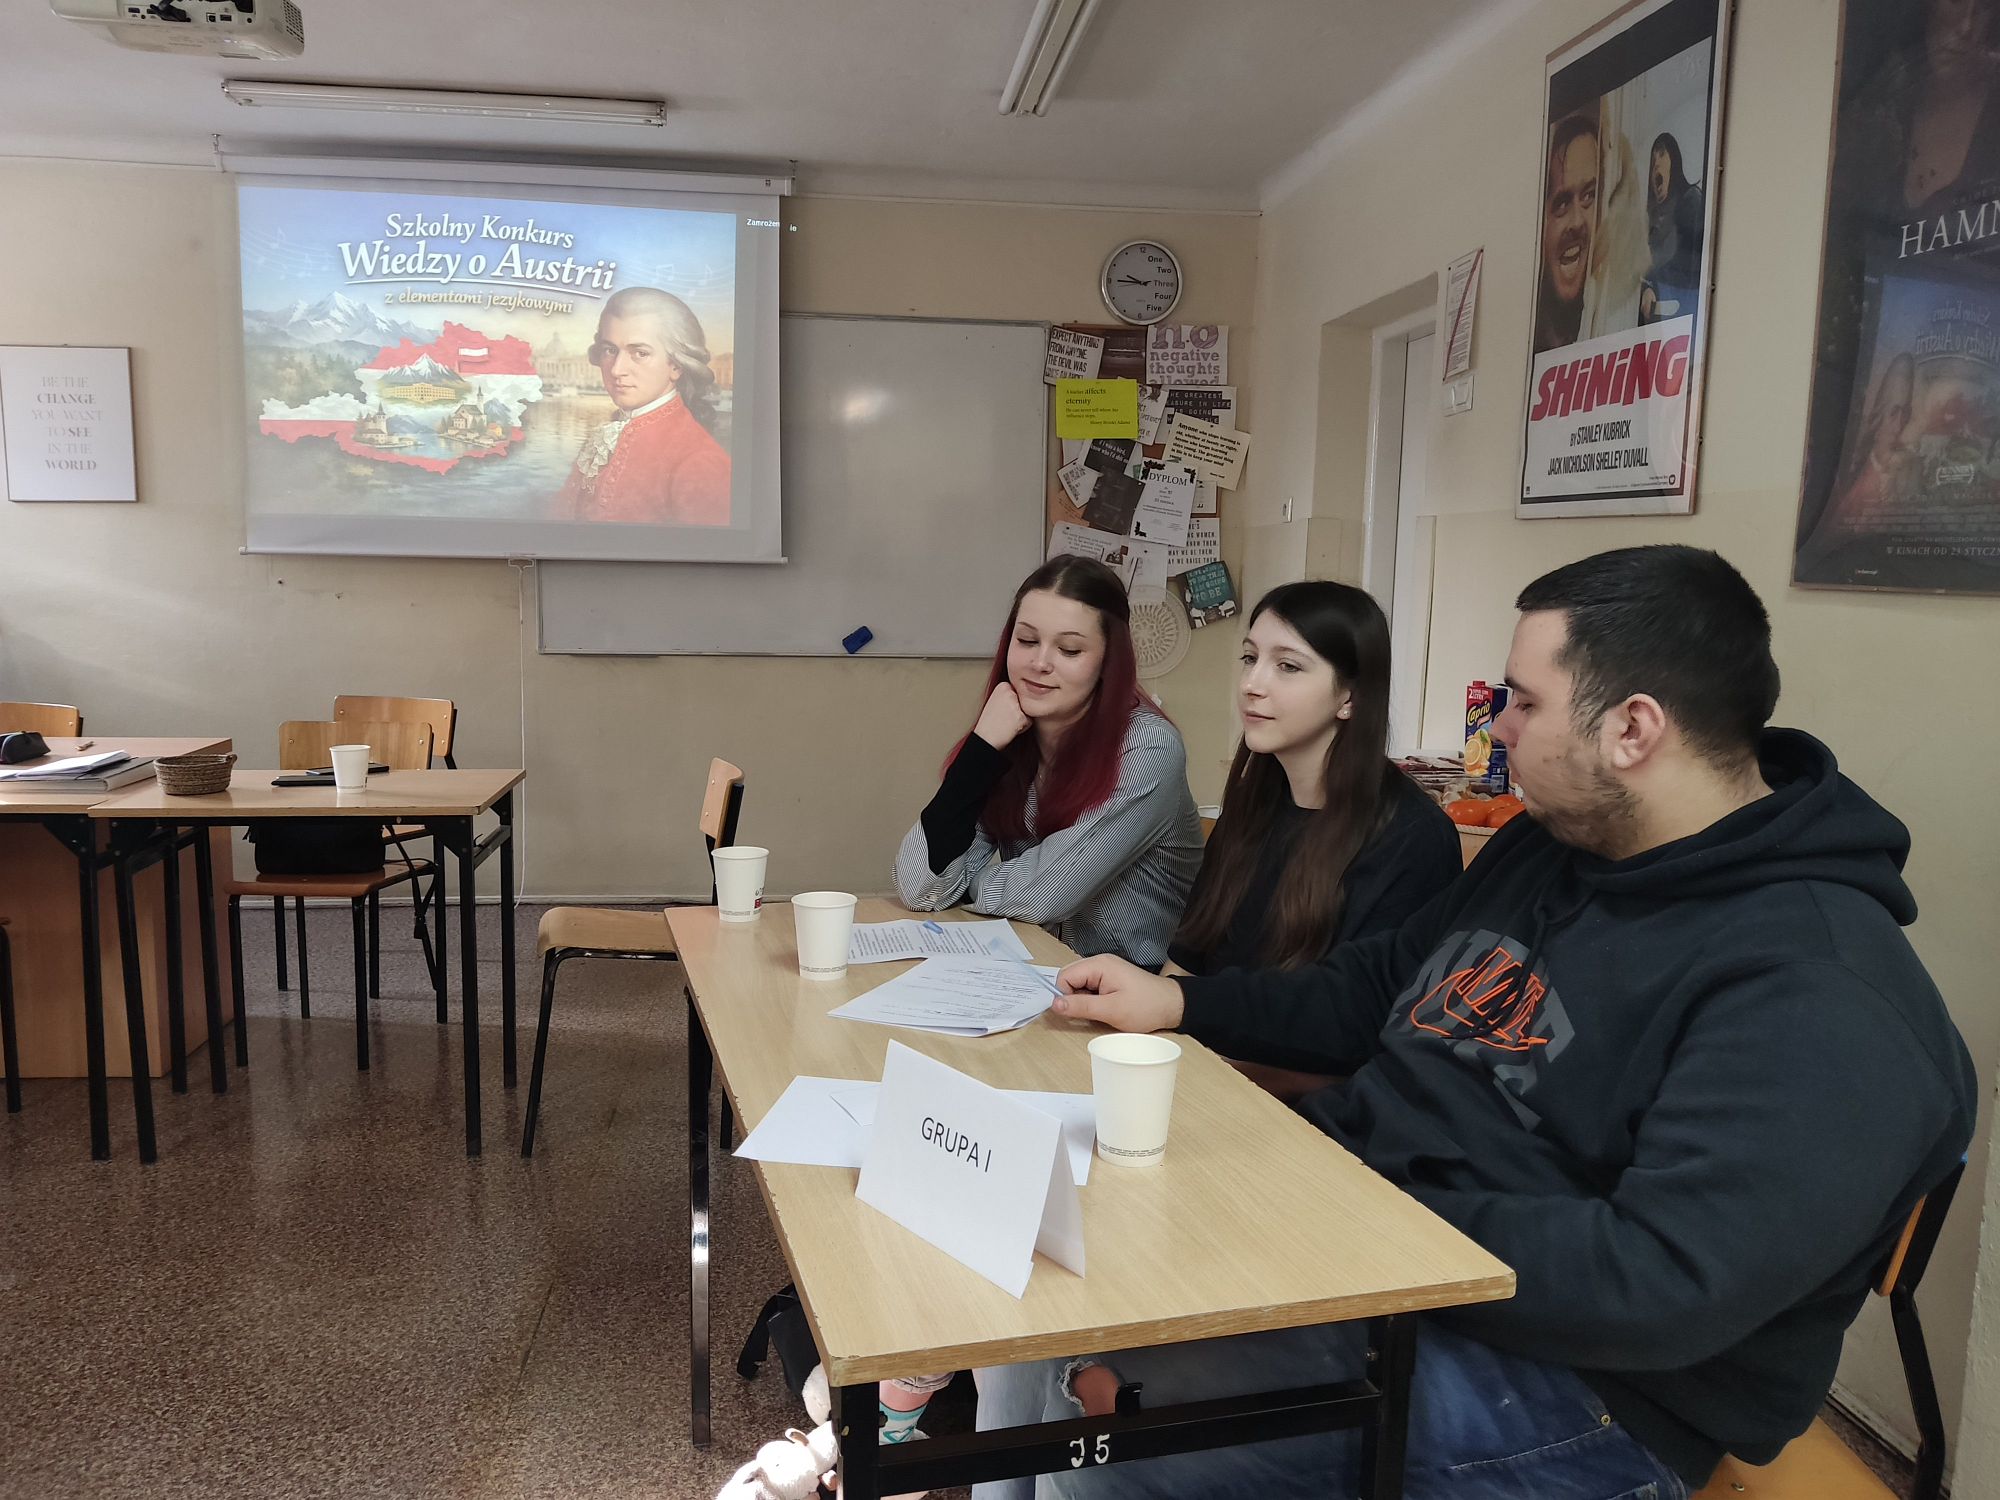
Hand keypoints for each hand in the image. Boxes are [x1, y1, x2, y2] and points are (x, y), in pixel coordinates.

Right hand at [973, 682, 1030, 748]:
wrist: (985, 738)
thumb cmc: (989, 723)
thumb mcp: (996, 700)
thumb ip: (1009, 695)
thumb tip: (1026, 694)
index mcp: (1002, 686)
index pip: (1019, 693)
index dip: (1012, 704)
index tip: (1001, 710)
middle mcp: (1009, 692)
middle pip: (1025, 701)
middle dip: (1018, 711)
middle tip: (1003, 718)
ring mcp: (1015, 704)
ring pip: (1028, 711)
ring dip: (1020, 719)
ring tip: (1006, 723)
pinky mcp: (1020, 717)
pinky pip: (1029, 722)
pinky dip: (1022, 727)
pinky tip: (1009, 728)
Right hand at [1053, 954, 1184, 1033]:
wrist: (1172, 1005)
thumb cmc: (1145, 1007)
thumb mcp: (1111, 1010)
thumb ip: (1081, 1007)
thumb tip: (1054, 1005)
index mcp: (1098, 965)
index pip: (1064, 976)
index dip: (1064, 996)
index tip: (1076, 1013)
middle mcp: (1099, 962)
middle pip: (1069, 978)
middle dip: (1073, 998)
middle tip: (1091, 1012)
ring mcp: (1105, 969)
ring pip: (1078, 984)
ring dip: (1083, 1000)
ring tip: (1101, 1010)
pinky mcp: (1110, 978)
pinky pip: (1090, 987)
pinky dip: (1092, 999)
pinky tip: (1105, 1008)